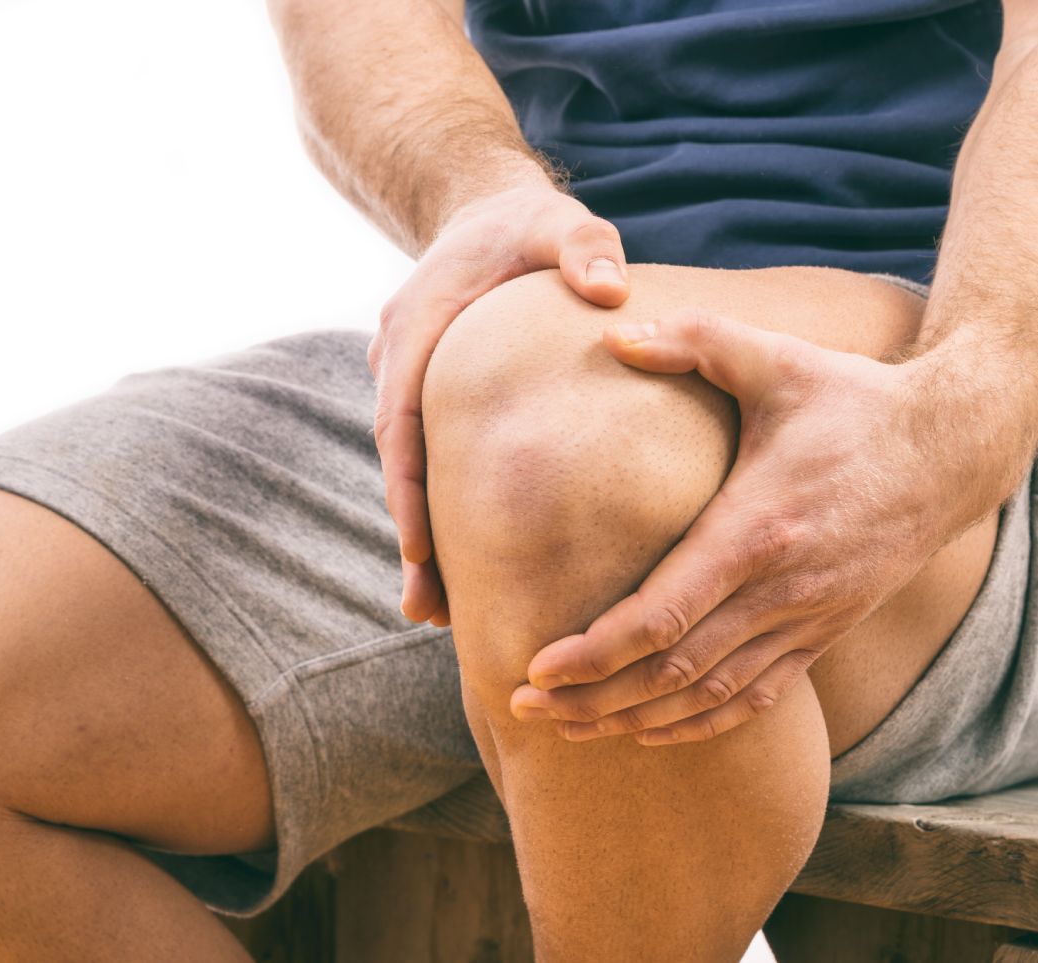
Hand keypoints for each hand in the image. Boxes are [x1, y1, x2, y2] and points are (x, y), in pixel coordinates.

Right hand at [369, 184, 630, 625]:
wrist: (484, 213)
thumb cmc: (526, 226)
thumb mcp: (561, 224)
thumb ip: (583, 247)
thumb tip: (610, 290)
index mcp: (419, 326)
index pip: (402, 417)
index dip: (410, 485)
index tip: (420, 547)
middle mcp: (400, 359)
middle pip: (399, 461)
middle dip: (412, 536)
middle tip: (430, 610)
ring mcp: (408, 379)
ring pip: (409, 468)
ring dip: (421, 534)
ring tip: (440, 610)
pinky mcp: (429, 396)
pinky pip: (428, 457)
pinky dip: (437, 506)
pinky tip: (463, 559)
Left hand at [510, 309, 960, 744]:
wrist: (952, 451)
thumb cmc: (854, 402)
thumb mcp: (777, 358)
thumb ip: (694, 338)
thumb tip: (613, 333)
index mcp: (756, 530)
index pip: (663, 616)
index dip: (595, 652)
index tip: (535, 668)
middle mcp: (780, 592)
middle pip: (672, 672)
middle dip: (593, 698)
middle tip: (525, 707)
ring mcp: (805, 622)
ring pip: (708, 698)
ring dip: (634, 720)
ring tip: (569, 729)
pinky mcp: (821, 635)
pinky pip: (753, 700)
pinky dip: (696, 724)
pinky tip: (650, 731)